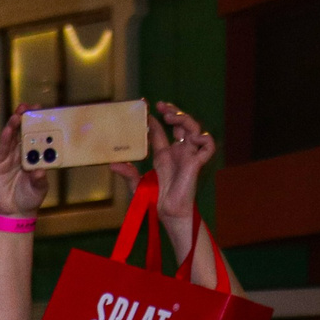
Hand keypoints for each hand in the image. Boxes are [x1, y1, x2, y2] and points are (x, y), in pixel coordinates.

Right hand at [0, 108, 43, 217]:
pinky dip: (5, 139)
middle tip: (30, 107)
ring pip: (12, 138)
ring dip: (14, 125)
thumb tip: (40, 170)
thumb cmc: (29, 198)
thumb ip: (40, 180)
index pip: (37, 136)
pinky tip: (8, 130)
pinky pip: (2, 150)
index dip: (39, 123)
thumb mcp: (39, 189)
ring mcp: (10, 158)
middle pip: (23, 132)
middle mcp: (22, 154)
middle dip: (25, 119)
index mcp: (35, 156)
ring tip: (18, 114)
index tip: (43, 111)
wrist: (14, 212)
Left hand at [113, 100, 215, 221]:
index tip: (146, 105)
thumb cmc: (155, 200)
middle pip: (179, 124)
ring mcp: (188, 155)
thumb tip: (112, 164)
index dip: (154, 118)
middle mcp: (177, 151)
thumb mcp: (136, 185)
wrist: (168, 213)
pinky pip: (208, 146)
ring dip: (184, 119)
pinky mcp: (196, 163)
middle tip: (160, 106)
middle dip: (172, 112)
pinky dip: (204, 138)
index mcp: (163, 154)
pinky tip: (192, 137)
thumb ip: (127, 173)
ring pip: (193, 129)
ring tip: (170, 116)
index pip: (159, 130)